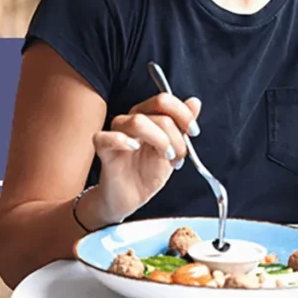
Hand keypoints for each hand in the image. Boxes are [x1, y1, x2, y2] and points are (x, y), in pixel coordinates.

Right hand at [86, 94, 200, 224]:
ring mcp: (116, 132)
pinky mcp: (103, 149)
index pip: (164, 101)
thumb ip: (182, 125)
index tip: (193, 132)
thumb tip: (194, 102)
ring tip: (165, 157)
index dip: (183, 114)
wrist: (131, 197)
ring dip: (160, 140)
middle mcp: (132, 119)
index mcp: (148, 115)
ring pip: (137, 121)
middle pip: (158, 114)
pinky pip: (105, 137)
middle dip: (176, 136)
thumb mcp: (174, 148)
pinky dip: (121, 140)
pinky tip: (134, 148)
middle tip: (178, 155)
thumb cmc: (148, 172)